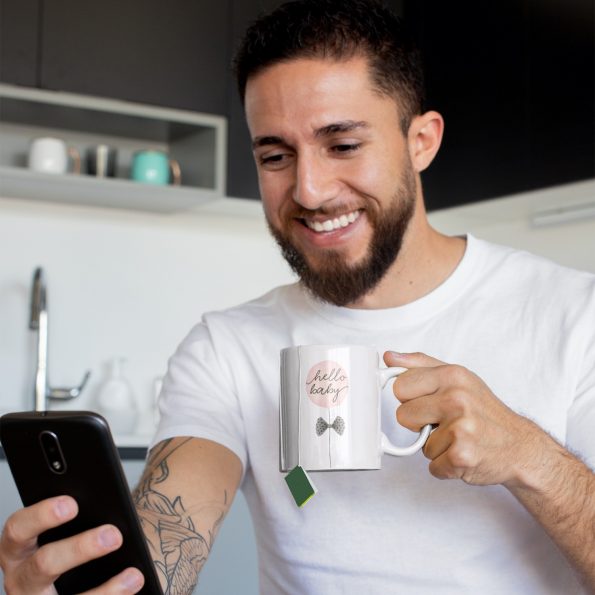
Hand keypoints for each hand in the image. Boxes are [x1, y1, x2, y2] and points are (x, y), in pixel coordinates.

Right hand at [0, 496, 143, 593]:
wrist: (84, 573)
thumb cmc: (76, 540)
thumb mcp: (70, 527)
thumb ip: (81, 516)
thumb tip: (109, 505)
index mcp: (19, 548)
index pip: (18, 528)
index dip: (41, 515)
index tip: (72, 504)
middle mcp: (21, 578)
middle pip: (43, 564)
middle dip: (79, 549)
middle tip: (113, 535)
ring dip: (105, 591)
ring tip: (134, 576)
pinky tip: (133, 585)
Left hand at [385, 351, 544, 486]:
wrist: (520, 446)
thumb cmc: (484, 411)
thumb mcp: (457, 378)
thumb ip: (420, 365)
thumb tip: (390, 357)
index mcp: (452, 375)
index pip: (400, 386)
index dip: (410, 399)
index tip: (427, 402)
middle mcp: (456, 399)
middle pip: (403, 416)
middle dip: (418, 423)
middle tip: (443, 422)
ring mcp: (460, 428)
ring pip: (419, 444)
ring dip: (436, 447)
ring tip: (458, 438)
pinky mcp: (461, 456)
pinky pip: (432, 466)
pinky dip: (445, 466)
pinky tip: (464, 454)